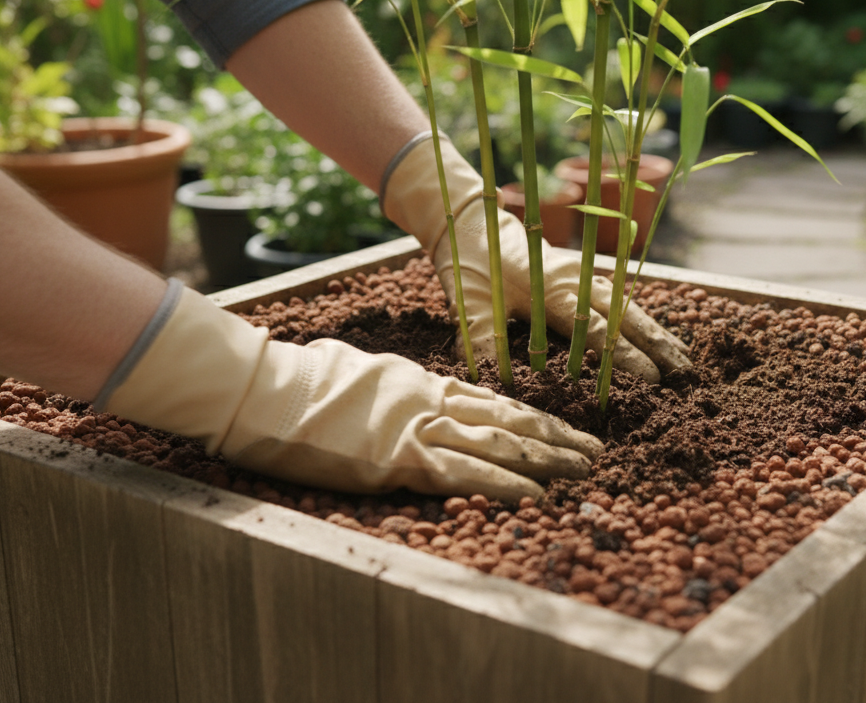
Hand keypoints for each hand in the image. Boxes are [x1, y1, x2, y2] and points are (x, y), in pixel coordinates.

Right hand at [101, 286, 602, 501]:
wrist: (270, 388)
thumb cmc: (303, 378)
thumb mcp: (360, 370)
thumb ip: (389, 383)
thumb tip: (390, 386)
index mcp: (423, 382)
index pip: (494, 402)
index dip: (536, 418)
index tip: (567, 429)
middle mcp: (432, 403)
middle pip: (510, 421)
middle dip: (557, 438)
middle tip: (595, 453)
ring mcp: (418, 430)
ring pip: (499, 444)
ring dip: (546, 461)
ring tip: (582, 474)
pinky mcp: (399, 460)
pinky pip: (463, 474)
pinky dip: (504, 486)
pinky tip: (535, 495)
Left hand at [382, 136, 690, 381]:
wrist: (471, 221)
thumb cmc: (469, 263)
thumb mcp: (470, 304)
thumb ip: (484, 341)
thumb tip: (493, 385)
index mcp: (553, 289)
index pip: (598, 331)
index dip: (626, 358)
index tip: (652, 380)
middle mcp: (576, 280)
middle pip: (626, 316)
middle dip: (658, 344)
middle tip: (685, 372)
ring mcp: (581, 274)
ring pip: (627, 306)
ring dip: (655, 331)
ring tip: (683, 357)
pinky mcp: (579, 273)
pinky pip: (617, 298)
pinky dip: (639, 318)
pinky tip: (656, 334)